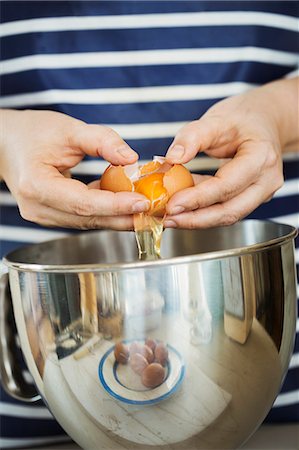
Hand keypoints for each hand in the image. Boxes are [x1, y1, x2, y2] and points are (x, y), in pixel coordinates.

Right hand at [0, 109, 149, 229]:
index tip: (143, 202)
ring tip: (147, 212)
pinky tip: (127, 206)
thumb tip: (132, 159)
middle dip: (123, 217)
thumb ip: (101, 140)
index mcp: (36, 186)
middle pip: (88, 218)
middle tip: (154, 214)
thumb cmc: (34, 132)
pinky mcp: (51, 215)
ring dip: (117, 217)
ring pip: (87, 221)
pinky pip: (83, 217)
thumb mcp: (69, 128)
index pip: (83, 203)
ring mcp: (43, 215)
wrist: (8, 142)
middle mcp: (38, 208)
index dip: (115, 205)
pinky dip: (105, 212)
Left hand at [164, 77, 298, 228]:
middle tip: (167, 219)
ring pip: (228, 215)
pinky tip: (182, 209)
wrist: (264, 120)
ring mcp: (262, 193)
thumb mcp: (216, 119)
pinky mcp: (251, 198)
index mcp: (261, 158)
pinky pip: (226, 209)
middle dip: (196, 219)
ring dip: (197, 219)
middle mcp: (267, 181)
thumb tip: (171, 159)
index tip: (172, 205)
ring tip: (170, 217)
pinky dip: (203, 211)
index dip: (197, 199)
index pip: (226, 186)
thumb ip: (192, 137)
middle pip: (230, 211)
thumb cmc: (243, 118)